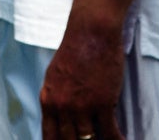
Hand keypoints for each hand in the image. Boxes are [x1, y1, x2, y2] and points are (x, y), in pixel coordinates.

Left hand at [40, 15, 125, 139]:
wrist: (92, 30)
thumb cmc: (76, 47)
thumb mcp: (54, 75)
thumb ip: (55, 98)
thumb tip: (59, 116)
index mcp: (48, 100)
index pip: (49, 137)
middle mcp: (62, 107)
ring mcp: (82, 106)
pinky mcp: (102, 102)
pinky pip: (109, 132)